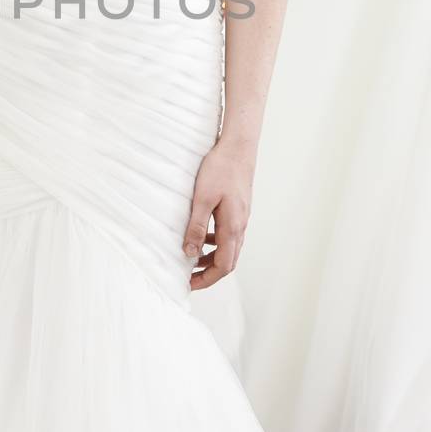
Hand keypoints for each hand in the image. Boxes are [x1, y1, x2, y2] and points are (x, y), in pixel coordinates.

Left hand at [182, 139, 253, 290]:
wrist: (239, 147)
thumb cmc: (220, 169)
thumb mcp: (202, 198)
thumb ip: (196, 227)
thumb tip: (189, 253)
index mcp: (232, 227)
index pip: (223, 266)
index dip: (206, 279)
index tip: (189, 284)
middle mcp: (240, 226)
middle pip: (228, 261)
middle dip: (209, 273)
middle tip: (189, 278)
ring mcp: (242, 218)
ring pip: (229, 248)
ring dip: (212, 258)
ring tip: (192, 260)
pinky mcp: (239, 209)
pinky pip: (229, 234)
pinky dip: (216, 242)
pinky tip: (202, 235)